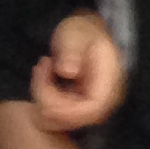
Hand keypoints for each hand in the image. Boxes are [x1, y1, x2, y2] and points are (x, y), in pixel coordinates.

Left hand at [32, 11, 123, 132]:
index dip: (70, 112)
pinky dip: (45, 100)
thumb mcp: (74, 33)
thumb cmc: (81, 30)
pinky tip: (42, 78)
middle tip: (39, 70)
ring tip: (40, 70)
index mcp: (110, 77)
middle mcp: (105, 94)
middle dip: (50, 100)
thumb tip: (68, 72)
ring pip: (66, 118)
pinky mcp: (80, 104)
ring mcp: (92, 101)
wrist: (82, 32)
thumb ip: (71, 49)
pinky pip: (61, 114)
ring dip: (44, 99)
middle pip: (78, 117)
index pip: (95, 108)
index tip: (47, 96)